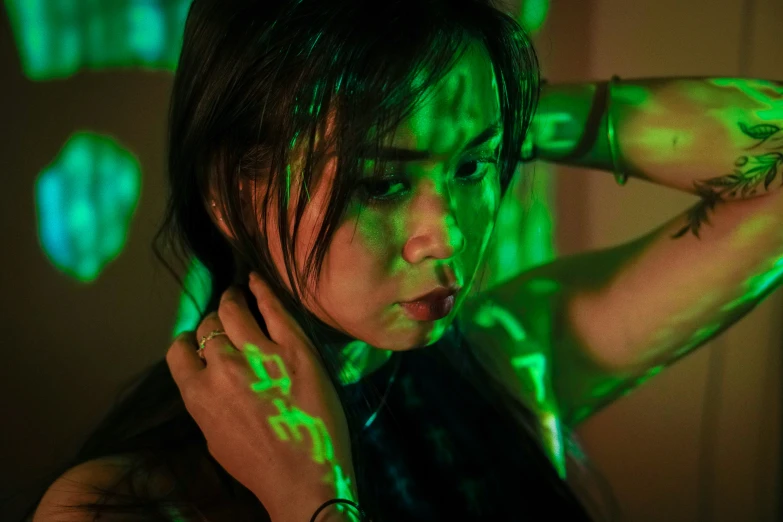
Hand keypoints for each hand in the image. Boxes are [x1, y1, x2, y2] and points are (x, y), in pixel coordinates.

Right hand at [166, 273, 357, 521]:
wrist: (305, 479)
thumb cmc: (261, 466)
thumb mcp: (214, 437)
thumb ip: (205, 401)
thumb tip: (204, 375)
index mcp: (198, 394)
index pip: (179, 350)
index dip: (190, 342)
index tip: (200, 341)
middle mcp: (223, 369)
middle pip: (209, 327)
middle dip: (216, 323)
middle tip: (228, 320)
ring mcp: (260, 356)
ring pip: (234, 310)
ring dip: (233, 300)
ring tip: (238, 294)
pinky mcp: (295, 349)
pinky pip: (273, 307)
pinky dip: (261, 289)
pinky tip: (256, 281)